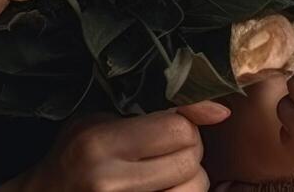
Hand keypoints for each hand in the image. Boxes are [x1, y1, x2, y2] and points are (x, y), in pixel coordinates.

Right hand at [15, 101, 229, 191]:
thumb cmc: (73, 154)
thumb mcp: (100, 119)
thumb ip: (154, 110)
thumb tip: (220, 111)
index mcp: (100, 143)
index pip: (178, 129)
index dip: (185, 124)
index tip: (176, 124)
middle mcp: (111, 180)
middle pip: (190, 159)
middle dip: (189, 150)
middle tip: (168, 149)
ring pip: (195, 187)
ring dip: (190, 178)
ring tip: (167, 172)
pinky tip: (161, 187)